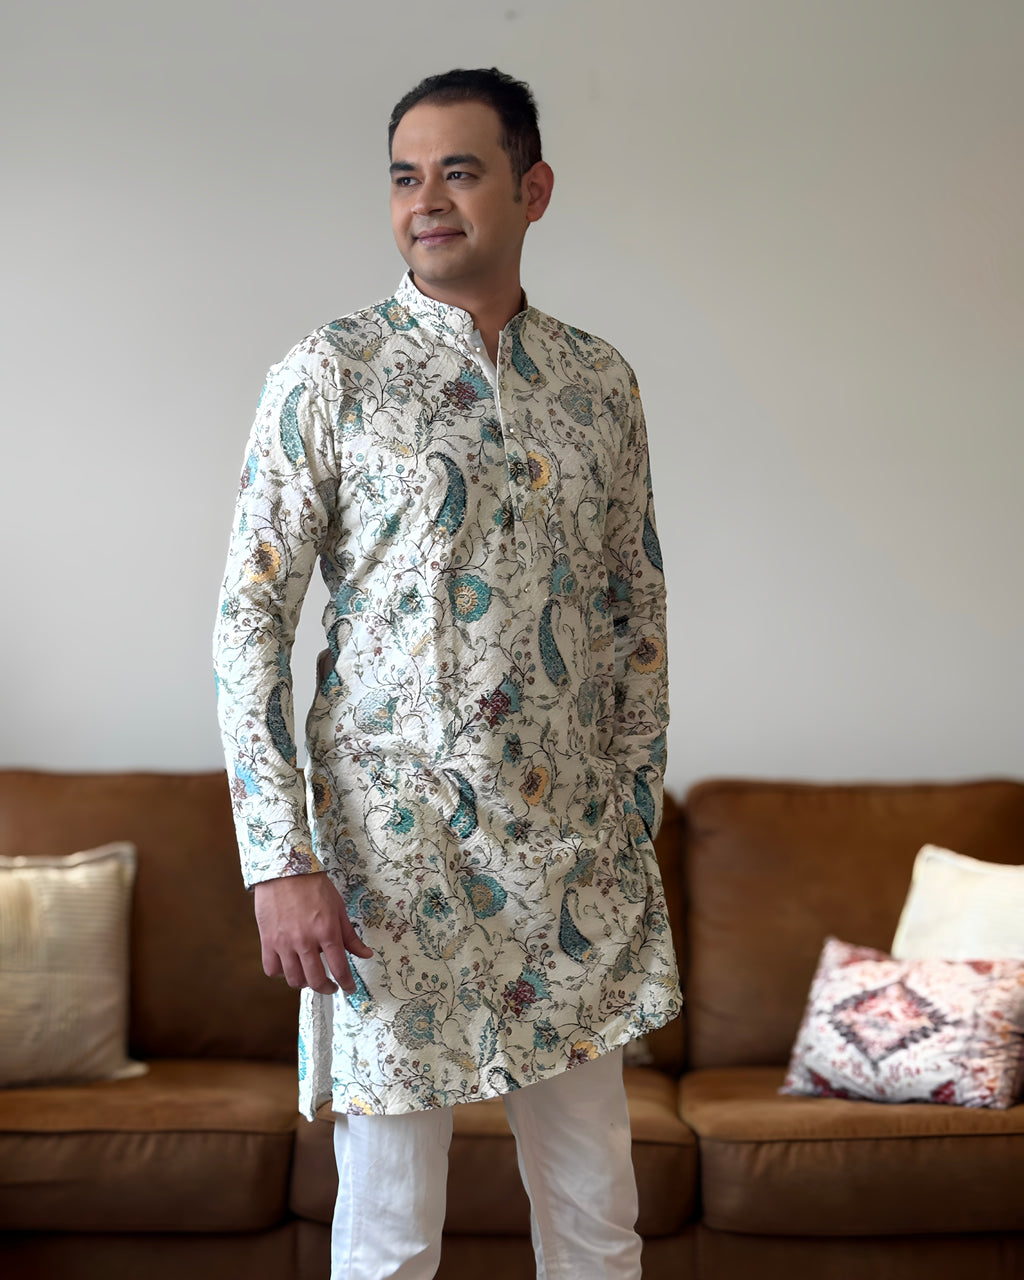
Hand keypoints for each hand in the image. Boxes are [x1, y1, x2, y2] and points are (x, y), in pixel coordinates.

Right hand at [253, 871, 372, 995]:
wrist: (285, 869)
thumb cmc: (314, 886)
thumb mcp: (338, 908)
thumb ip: (350, 936)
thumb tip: (366, 954)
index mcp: (327, 932)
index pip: (339, 968)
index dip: (346, 983)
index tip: (348, 989)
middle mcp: (305, 941)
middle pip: (316, 979)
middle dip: (326, 988)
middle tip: (330, 987)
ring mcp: (284, 943)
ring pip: (293, 979)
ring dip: (304, 983)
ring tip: (309, 977)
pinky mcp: (267, 941)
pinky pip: (271, 969)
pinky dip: (280, 973)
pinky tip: (288, 966)